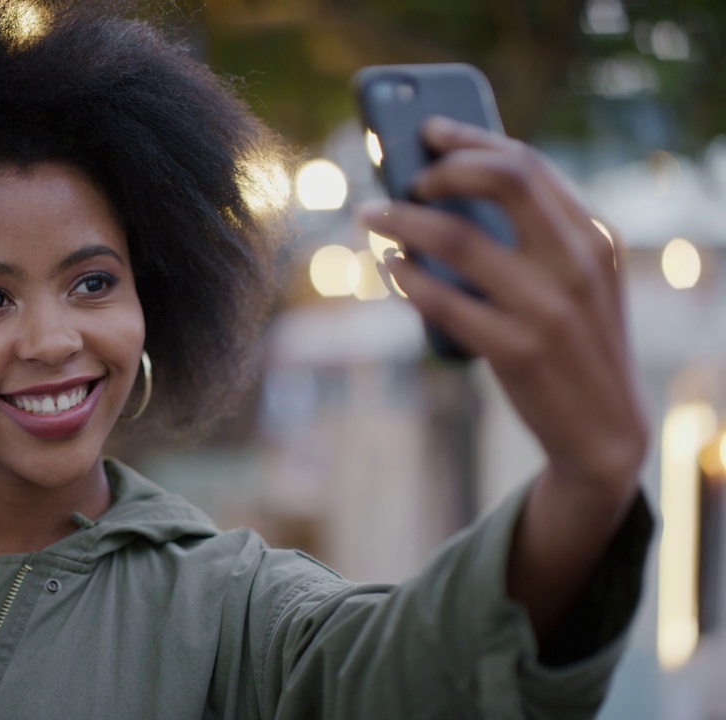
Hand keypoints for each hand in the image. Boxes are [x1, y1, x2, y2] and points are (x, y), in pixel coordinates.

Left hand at [357, 116, 647, 635]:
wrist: (605, 431)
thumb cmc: (574, 344)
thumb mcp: (574, 282)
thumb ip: (534, 237)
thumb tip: (449, 192)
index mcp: (593, 238)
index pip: (530, 165)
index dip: (473, 140)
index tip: (430, 130)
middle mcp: (576, 264)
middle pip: (504, 180)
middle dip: (443, 168)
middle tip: (405, 179)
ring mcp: (547, 307)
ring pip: (457, 239)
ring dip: (402, 221)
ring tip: (371, 217)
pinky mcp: (516, 349)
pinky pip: (442, 300)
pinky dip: (406, 277)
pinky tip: (390, 268)